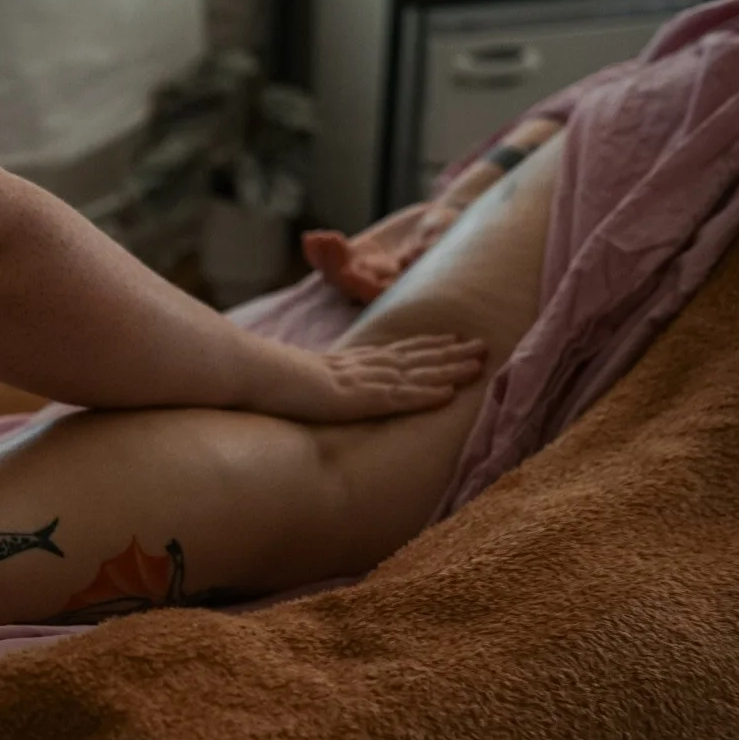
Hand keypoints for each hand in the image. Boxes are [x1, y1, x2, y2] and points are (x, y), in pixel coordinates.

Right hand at [247, 335, 488, 422]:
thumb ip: (314, 381)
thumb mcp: (298, 379)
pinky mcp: (358, 399)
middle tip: (482, 345)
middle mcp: (361, 368)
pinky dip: (425, 394)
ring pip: (415, 374)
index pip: (394, 353)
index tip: (450, 339)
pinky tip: (449, 393)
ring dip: (449, 369)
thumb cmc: (268, 378)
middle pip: (414, 358)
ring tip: (479, 364)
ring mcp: (361, 383)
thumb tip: (311, 388)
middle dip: (449, 353)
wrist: (256, 375)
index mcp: (348, 364)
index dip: (424, 346)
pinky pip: (398, 397)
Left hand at [303, 203, 448, 303]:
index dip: (362, 286)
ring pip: (336, 273)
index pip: (378, 294)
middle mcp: (379, 286)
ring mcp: (364, 271)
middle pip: (351, 286)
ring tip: (322, 237)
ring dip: (325, 257)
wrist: (439, 221)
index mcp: (404, 289)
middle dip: (338, 267)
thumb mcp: (446, 233)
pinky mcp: (354, 256)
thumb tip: (412, 257)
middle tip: (333, 243)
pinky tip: (311, 238)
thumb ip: (431, 246)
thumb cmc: (449, 231)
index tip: (349, 271)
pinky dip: (318, 251)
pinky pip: (330, 258)